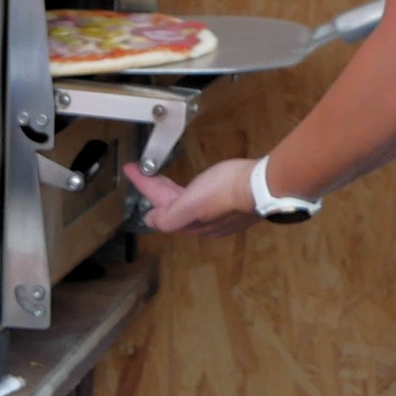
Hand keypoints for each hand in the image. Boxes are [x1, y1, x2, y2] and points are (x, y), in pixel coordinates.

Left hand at [124, 156, 260, 236]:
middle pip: (174, 206)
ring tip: (164, 178)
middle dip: (158, 191)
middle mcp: (206, 224)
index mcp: (193, 224)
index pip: (160, 210)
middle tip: (145, 172)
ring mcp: (221, 214)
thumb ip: (169, 216)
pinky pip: (206, 199)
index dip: (144, 190)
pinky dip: (194, 191)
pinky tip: (198, 186)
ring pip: (189, 203)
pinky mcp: (234, 204)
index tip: (132, 171)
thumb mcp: (191, 204)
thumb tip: (151, 220)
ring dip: (174, 191)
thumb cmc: (226, 191)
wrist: (263, 185)